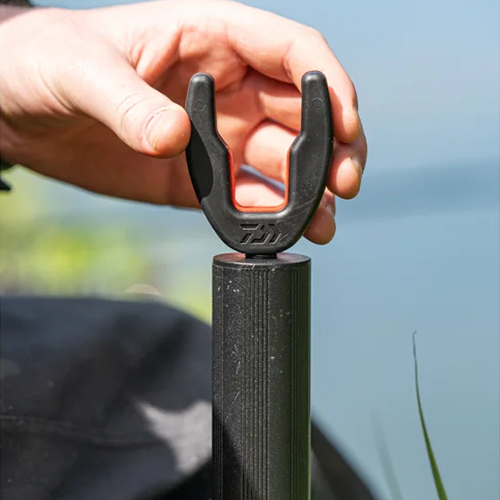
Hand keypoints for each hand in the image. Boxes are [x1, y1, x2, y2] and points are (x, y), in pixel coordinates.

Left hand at [0, 0, 366, 243]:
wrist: (19, 109)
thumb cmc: (46, 63)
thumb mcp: (80, 69)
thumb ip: (129, 102)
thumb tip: (175, 137)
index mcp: (212, 39)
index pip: (293, 51)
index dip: (330, 84)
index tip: (346, 122)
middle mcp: (229, 89)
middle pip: (305, 115)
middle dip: (333, 149)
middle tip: (344, 186)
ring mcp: (218, 138)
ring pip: (284, 165)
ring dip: (311, 194)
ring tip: (322, 224)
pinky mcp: (200, 180)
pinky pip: (245, 200)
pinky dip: (268, 218)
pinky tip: (282, 234)